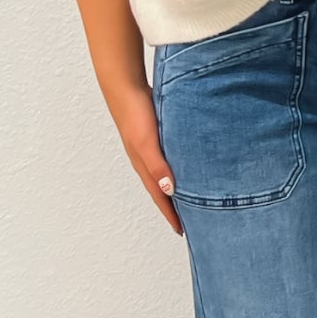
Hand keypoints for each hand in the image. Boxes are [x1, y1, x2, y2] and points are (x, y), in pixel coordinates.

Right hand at [108, 81, 183, 236]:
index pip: (160, 197)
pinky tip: (186, 164)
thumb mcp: (147, 143)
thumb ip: (158, 166)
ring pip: (164, 173)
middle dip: (174, 206)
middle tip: (190, 220)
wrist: (126, 87)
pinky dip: (176, 167)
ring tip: (190, 197)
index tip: (182, 230)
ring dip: (175, 187)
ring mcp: (149, 147)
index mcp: (144, 166)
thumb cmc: (135, 115)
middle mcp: (146, 160)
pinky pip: (167, 157)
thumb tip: (169, 190)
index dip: (171, 214)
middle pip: (161, 189)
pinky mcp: (155, 135)